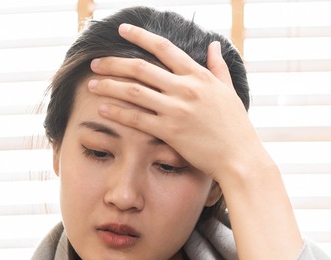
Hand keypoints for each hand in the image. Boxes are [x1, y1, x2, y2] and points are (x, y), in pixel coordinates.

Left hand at [87, 23, 268, 182]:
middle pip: (141, 68)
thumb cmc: (236, 127)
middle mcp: (186, 89)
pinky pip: (136, 119)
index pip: (164, 48)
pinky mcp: (170, 131)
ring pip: (134, 91)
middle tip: (95, 62)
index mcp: (199, 76)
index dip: (140, 37)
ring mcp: (176, 110)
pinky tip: (102, 109)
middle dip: (113, 63)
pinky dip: (117, 112)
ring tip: (91, 84)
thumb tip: (213, 44)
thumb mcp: (229, 91)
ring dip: (109, 85)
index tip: (122, 31)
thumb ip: (218, 67)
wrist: (239, 158)